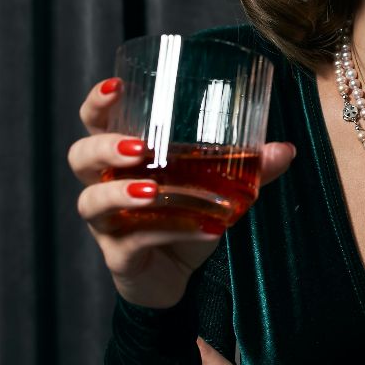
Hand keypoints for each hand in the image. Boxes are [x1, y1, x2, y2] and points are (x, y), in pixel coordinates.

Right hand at [71, 77, 295, 308]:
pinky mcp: (119, 257)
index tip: (117, 86)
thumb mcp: (216, 187)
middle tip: (139, 148)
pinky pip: (133, 242)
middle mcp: (103, 186)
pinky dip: (168, 232)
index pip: (94, 122)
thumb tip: (284, 149)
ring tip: (154, 191)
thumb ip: (248, 167)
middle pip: (81, 157)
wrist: (175, 278)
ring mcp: (107, 224)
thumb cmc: (183, 217)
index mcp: (120, 159)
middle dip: (105, 148)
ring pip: (94, 203)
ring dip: (122, 193)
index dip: (97, 103)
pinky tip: (202, 228)